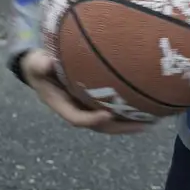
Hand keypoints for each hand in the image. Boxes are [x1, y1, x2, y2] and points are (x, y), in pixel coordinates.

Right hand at [19, 49, 152, 134]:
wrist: (40, 68)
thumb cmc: (39, 65)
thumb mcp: (36, 63)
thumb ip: (40, 64)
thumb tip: (46, 62)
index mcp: (61, 105)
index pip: (77, 118)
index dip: (91, 119)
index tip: (107, 115)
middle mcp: (77, 110)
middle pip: (100, 126)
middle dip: (121, 127)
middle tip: (143, 125)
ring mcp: (87, 107)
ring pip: (110, 122)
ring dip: (130, 123)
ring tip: (153, 120)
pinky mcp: (95, 102)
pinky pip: (114, 111)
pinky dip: (129, 111)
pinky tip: (149, 107)